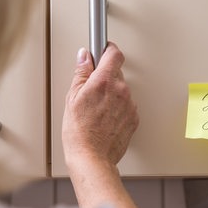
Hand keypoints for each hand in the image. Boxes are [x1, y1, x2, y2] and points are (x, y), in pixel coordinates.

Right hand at [62, 42, 138, 168]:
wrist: (92, 157)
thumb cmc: (79, 132)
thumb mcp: (72, 98)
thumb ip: (81, 73)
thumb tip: (84, 56)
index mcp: (104, 81)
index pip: (114, 54)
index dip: (108, 50)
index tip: (103, 50)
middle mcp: (121, 90)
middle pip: (116, 73)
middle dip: (105, 78)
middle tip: (92, 91)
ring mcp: (130, 104)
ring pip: (121, 91)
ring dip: (112, 95)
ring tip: (97, 111)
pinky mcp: (134, 117)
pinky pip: (126, 105)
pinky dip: (118, 109)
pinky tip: (104, 119)